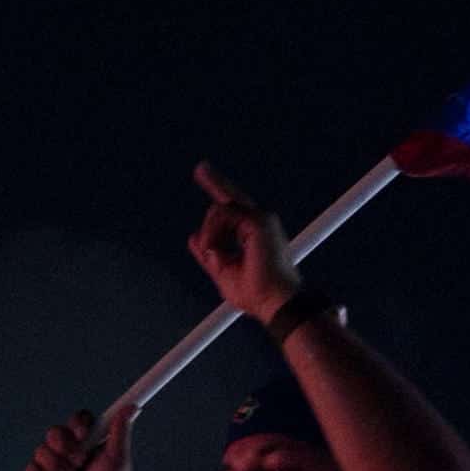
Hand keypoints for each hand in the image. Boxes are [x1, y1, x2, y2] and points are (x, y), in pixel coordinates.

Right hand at [25, 405, 136, 470]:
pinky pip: (30, 468)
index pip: (77, 420)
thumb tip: (132, 407)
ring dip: (54, 464)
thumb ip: (120, 431)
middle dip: (64, 446)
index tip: (82, 435)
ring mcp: (54, 464)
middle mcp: (70, 450)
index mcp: (88, 441)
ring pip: (41, 450)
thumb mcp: (117, 458)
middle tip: (78, 462)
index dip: (76, 424)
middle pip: (55, 432)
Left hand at [186, 161, 302, 323]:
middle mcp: (261, 223)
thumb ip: (210, 253)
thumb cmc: (256, 293)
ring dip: (209, 234)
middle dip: (214, 181)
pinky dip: (212, 233)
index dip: (220, 190)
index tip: (205, 174)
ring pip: (219, 211)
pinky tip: (214, 251)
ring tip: (212, 256)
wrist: (274, 303)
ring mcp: (261, 220)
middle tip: (200, 168)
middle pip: (230, 198)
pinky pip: (222, 215)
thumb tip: (194, 237)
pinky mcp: (258, 222)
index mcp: (255, 233)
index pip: (233, 209)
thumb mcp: (223, 270)